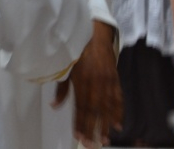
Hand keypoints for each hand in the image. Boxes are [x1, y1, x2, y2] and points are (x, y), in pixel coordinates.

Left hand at [53, 21, 121, 147]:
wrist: (95, 35)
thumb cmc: (77, 52)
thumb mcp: (66, 68)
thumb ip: (61, 89)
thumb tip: (54, 106)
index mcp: (81, 80)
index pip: (80, 107)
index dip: (80, 123)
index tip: (79, 137)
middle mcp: (95, 82)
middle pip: (94, 110)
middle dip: (93, 129)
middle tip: (93, 144)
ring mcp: (107, 81)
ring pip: (107, 107)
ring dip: (106, 125)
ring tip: (105, 140)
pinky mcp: (116, 79)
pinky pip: (118, 98)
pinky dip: (118, 112)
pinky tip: (118, 125)